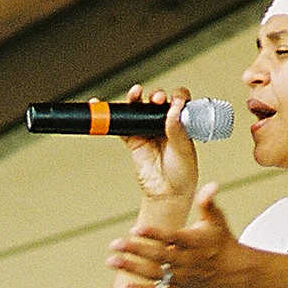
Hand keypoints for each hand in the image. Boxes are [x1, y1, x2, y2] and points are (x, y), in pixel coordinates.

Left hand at [106, 181, 244, 287]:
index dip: (153, 234)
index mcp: (194, 242)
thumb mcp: (217, 220)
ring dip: (132, 269)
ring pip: (154, 274)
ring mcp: (182, 277)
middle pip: (158, 256)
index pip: (171, 237)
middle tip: (115, 244)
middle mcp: (187, 261)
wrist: (235, 271)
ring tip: (111, 262)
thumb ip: (208, 203)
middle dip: (135, 250)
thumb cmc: (222, 242)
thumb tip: (210, 186)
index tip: (136, 229)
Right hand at [117, 85, 198, 203]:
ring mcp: (147, 130)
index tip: (175, 100)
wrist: (166, 193)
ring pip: (139, 108)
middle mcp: (164, 123)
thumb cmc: (182, 174)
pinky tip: (103, 106)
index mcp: (182, 122)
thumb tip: (174, 109)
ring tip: (135, 94)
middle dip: (156, 95)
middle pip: (157, 100)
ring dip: (136, 97)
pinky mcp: (132, 140)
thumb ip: (178, 130)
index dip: (177, 96)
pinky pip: (121, 124)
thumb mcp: (184, 150)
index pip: (180, 100)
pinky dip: (111, 116)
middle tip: (157, 99)